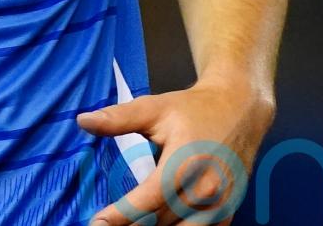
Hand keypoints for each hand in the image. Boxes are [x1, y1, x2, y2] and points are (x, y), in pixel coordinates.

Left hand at [78, 78, 275, 224]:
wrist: (240, 110)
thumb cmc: (194, 109)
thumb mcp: (155, 108)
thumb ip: (119, 118)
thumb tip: (82, 120)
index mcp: (185, 164)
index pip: (147, 201)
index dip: (120, 216)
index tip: (97, 223)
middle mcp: (206, 190)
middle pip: (161, 221)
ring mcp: (220, 204)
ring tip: (129, 225)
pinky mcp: (227, 211)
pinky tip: (157, 225)